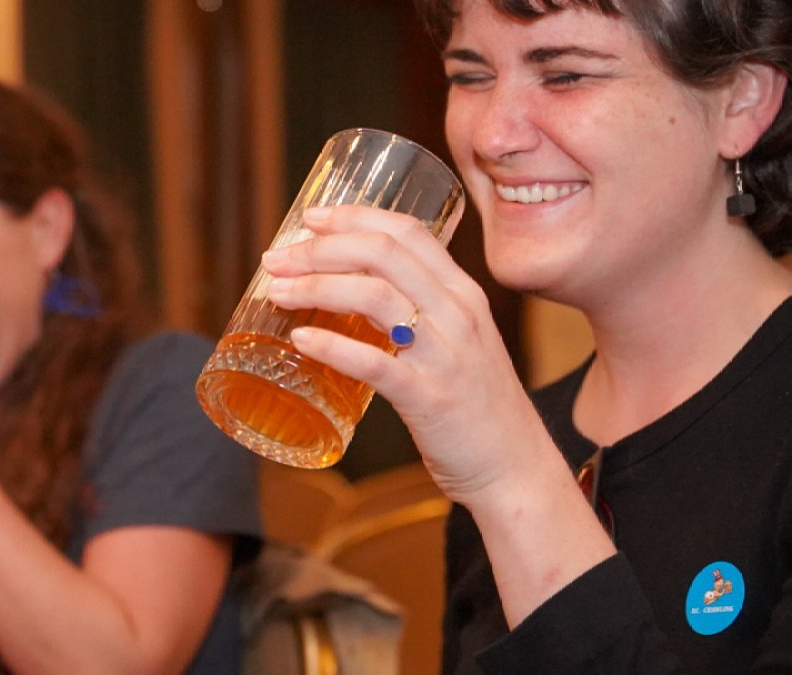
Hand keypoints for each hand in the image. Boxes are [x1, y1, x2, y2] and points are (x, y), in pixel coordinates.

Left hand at [261, 205, 553, 501]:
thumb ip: (418, 314)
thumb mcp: (458, 342)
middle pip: (382, 254)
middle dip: (320, 248)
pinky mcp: (430, 398)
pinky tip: (301, 340)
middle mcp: (458, 314)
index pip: (407, 232)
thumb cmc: (476, 405)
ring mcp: (445, 355)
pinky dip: (332, 346)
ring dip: (317, 286)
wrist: (515, 466)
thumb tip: (351, 295)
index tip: (310, 217)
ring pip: (375, 297)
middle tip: (277, 258)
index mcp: (462, 293)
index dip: (354, 216)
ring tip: (278, 291)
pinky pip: (375, 363)